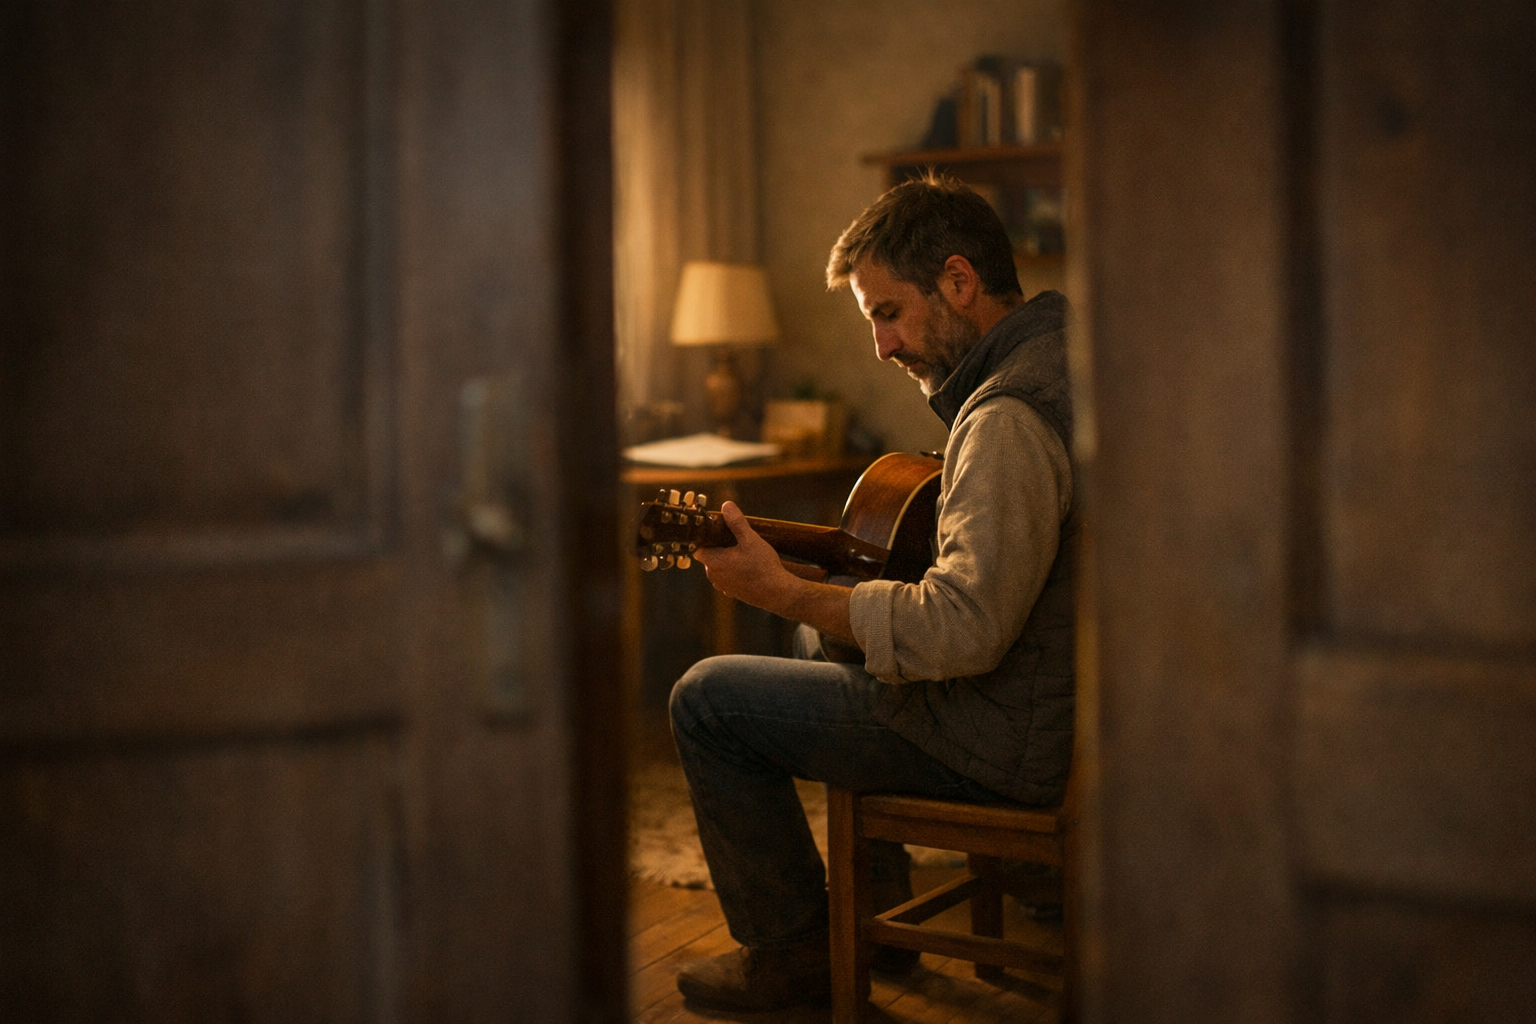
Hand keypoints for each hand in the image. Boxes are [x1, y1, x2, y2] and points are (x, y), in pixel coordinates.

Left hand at [694, 502, 857, 645]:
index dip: (706, 537)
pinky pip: (729, 576)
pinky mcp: (732, 592)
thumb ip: (736, 522)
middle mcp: (714, 575)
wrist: (777, 593)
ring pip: (720, 566)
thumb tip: (726, 505)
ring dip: (728, 559)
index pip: (698, 547)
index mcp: (714, 562)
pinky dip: (735, 570)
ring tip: (745, 552)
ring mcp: (723, 585)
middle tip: (736, 539)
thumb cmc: (763, 567)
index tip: (717, 530)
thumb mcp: (750, 539)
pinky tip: (749, 566)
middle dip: (720, 546)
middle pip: (710, 555)